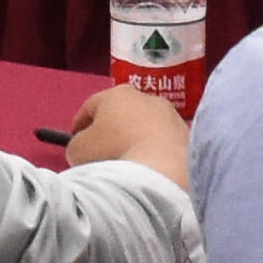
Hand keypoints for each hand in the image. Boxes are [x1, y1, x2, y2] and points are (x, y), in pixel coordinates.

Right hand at [59, 82, 193, 187]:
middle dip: (111, 131)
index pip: (91, 106)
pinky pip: (163, 143)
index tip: (75, 141)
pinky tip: (150, 169)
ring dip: (136, 141)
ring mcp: (170, 115)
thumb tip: (84, 148)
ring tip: (129, 165)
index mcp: (116, 94)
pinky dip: (155, 153)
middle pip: (121, 114)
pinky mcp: (188, 135)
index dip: (80, 124)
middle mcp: (146, 97)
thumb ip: (77, 145)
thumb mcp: (79, 151)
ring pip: (145, 128)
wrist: (165, 169)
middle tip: (101, 153)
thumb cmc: (115, 152)